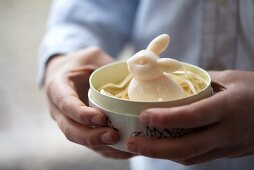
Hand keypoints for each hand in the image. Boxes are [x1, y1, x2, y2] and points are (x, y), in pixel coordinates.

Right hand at [45, 47, 134, 158]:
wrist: (68, 72)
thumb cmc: (80, 62)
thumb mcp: (92, 56)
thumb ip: (107, 63)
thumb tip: (138, 71)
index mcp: (58, 87)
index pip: (66, 104)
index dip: (81, 114)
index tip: (100, 118)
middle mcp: (59, 110)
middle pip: (71, 130)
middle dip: (92, 137)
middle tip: (114, 136)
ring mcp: (68, 122)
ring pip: (81, 141)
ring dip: (102, 147)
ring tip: (124, 147)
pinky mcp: (80, 129)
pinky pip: (91, 145)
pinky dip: (107, 150)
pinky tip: (125, 151)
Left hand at [126, 70, 253, 163]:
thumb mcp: (230, 79)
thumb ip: (200, 82)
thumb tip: (172, 80)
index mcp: (228, 107)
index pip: (193, 116)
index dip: (166, 118)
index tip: (143, 116)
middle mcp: (227, 132)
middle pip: (187, 147)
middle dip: (155, 149)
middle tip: (132, 143)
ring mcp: (227, 146)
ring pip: (191, 157)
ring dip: (162, 155)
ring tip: (140, 147)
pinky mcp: (226, 153)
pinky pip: (198, 158)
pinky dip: (177, 154)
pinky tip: (163, 148)